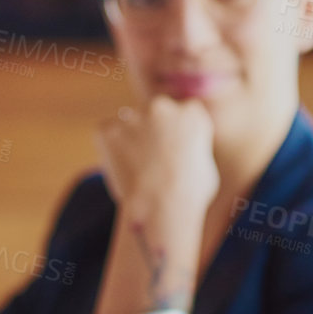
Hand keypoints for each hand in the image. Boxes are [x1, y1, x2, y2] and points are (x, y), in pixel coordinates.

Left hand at [94, 96, 218, 218]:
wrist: (160, 206)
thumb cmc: (189, 196)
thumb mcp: (205, 168)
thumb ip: (191, 150)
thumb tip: (181, 152)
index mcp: (192, 113)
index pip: (185, 111)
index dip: (178, 130)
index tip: (174, 148)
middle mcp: (162, 107)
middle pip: (155, 111)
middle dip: (153, 129)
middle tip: (151, 158)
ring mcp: (134, 115)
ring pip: (129, 122)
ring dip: (130, 138)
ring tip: (136, 169)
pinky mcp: (108, 128)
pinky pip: (107, 133)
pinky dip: (109, 148)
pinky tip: (121, 169)